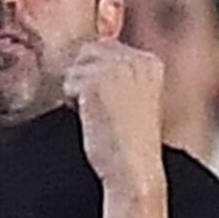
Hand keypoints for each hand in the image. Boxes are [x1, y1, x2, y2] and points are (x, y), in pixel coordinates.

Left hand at [62, 38, 168, 196]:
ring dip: (78, 90)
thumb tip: (84, 54)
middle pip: (89, 51)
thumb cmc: (130, 143)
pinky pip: (68, 83)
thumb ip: (118, 73)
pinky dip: (72, 102)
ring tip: (97, 115)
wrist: (133, 170)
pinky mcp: (96, 83)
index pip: (106, 47)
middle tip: (100, 109)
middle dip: (85, 77)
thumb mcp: (134, 97)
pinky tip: (91, 119)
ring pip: (76, 67)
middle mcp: (136, 60)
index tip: (111, 103)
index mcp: (150, 63)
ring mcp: (116, 69)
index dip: (96, 74)